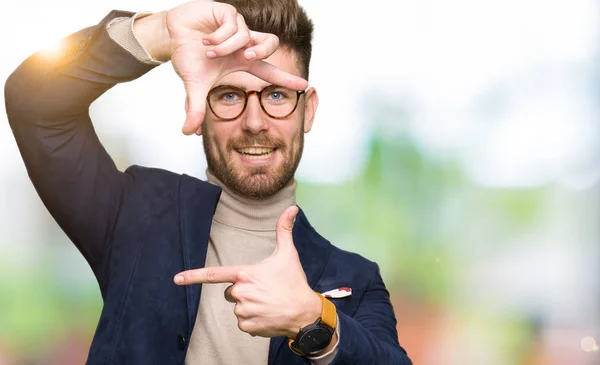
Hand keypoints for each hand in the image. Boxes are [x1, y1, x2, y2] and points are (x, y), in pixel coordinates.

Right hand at [135, 1, 307, 134]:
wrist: (171, 36)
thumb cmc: (188, 55)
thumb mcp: (195, 84)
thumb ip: (196, 108)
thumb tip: (187, 132)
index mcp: (242, 60)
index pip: (269, 70)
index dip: (286, 78)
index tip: (304, 85)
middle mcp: (245, 43)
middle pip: (271, 44)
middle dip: (263, 51)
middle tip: (247, 57)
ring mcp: (238, 26)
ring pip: (246, 37)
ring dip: (226, 48)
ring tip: (209, 51)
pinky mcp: (228, 12)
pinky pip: (233, 26)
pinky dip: (217, 37)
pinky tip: (205, 38)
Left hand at [173, 206, 321, 337]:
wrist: (304, 313)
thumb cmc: (294, 282)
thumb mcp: (288, 254)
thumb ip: (284, 229)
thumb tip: (291, 208)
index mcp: (245, 275)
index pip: (214, 275)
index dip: (193, 276)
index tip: (176, 279)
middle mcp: (240, 293)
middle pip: (231, 292)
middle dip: (244, 291)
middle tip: (265, 290)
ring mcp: (242, 311)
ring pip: (238, 307)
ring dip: (250, 306)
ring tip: (268, 303)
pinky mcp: (247, 326)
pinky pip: (243, 322)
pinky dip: (254, 320)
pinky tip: (267, 314)